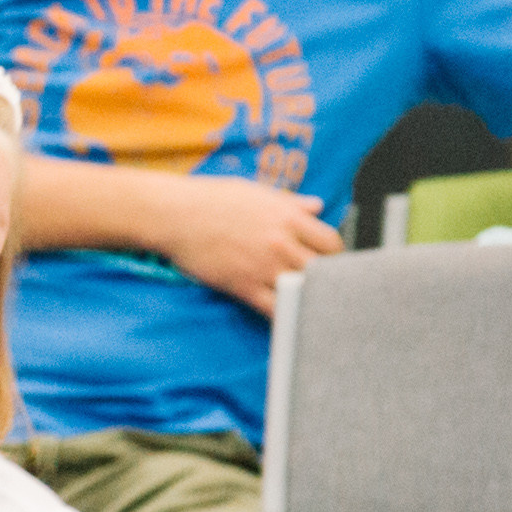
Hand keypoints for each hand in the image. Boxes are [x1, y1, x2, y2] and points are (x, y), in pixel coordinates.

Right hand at [153, 176, 342, 316]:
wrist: (175, 214)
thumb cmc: (212, 199)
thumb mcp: (257, 192)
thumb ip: (292, 202)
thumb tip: (318, 205)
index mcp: (288, 216)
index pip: (331, 242)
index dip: (336, 256)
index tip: (330, 263)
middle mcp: (281, 242)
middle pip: (323, 270)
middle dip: (327, 280)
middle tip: (325, 287)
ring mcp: (264, 266)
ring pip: (303, 291)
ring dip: (309, 299)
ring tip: (311, 305)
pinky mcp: (245, 286)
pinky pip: (276, 309)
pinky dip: (286, 316)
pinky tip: (290, 319)